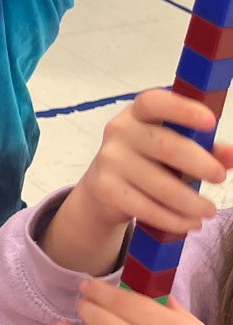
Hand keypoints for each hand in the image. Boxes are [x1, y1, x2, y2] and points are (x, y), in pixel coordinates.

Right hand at [70, 89, 232, 237]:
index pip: (154, 102)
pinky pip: (148, 208)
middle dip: (200, 165)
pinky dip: (175, 220)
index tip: (210, 121)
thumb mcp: (174, 147)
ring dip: (192, 203)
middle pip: (165, 146)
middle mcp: (120, 131)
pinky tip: (189, 222)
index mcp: (138, 114)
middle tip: (220, 177)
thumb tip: (231, 154)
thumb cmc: (148, 160)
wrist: (104, 186)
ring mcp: (110, 159)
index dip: (182, 110)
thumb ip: (205, 148)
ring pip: (160, 185)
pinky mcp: (106, 188)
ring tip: (208, 210)